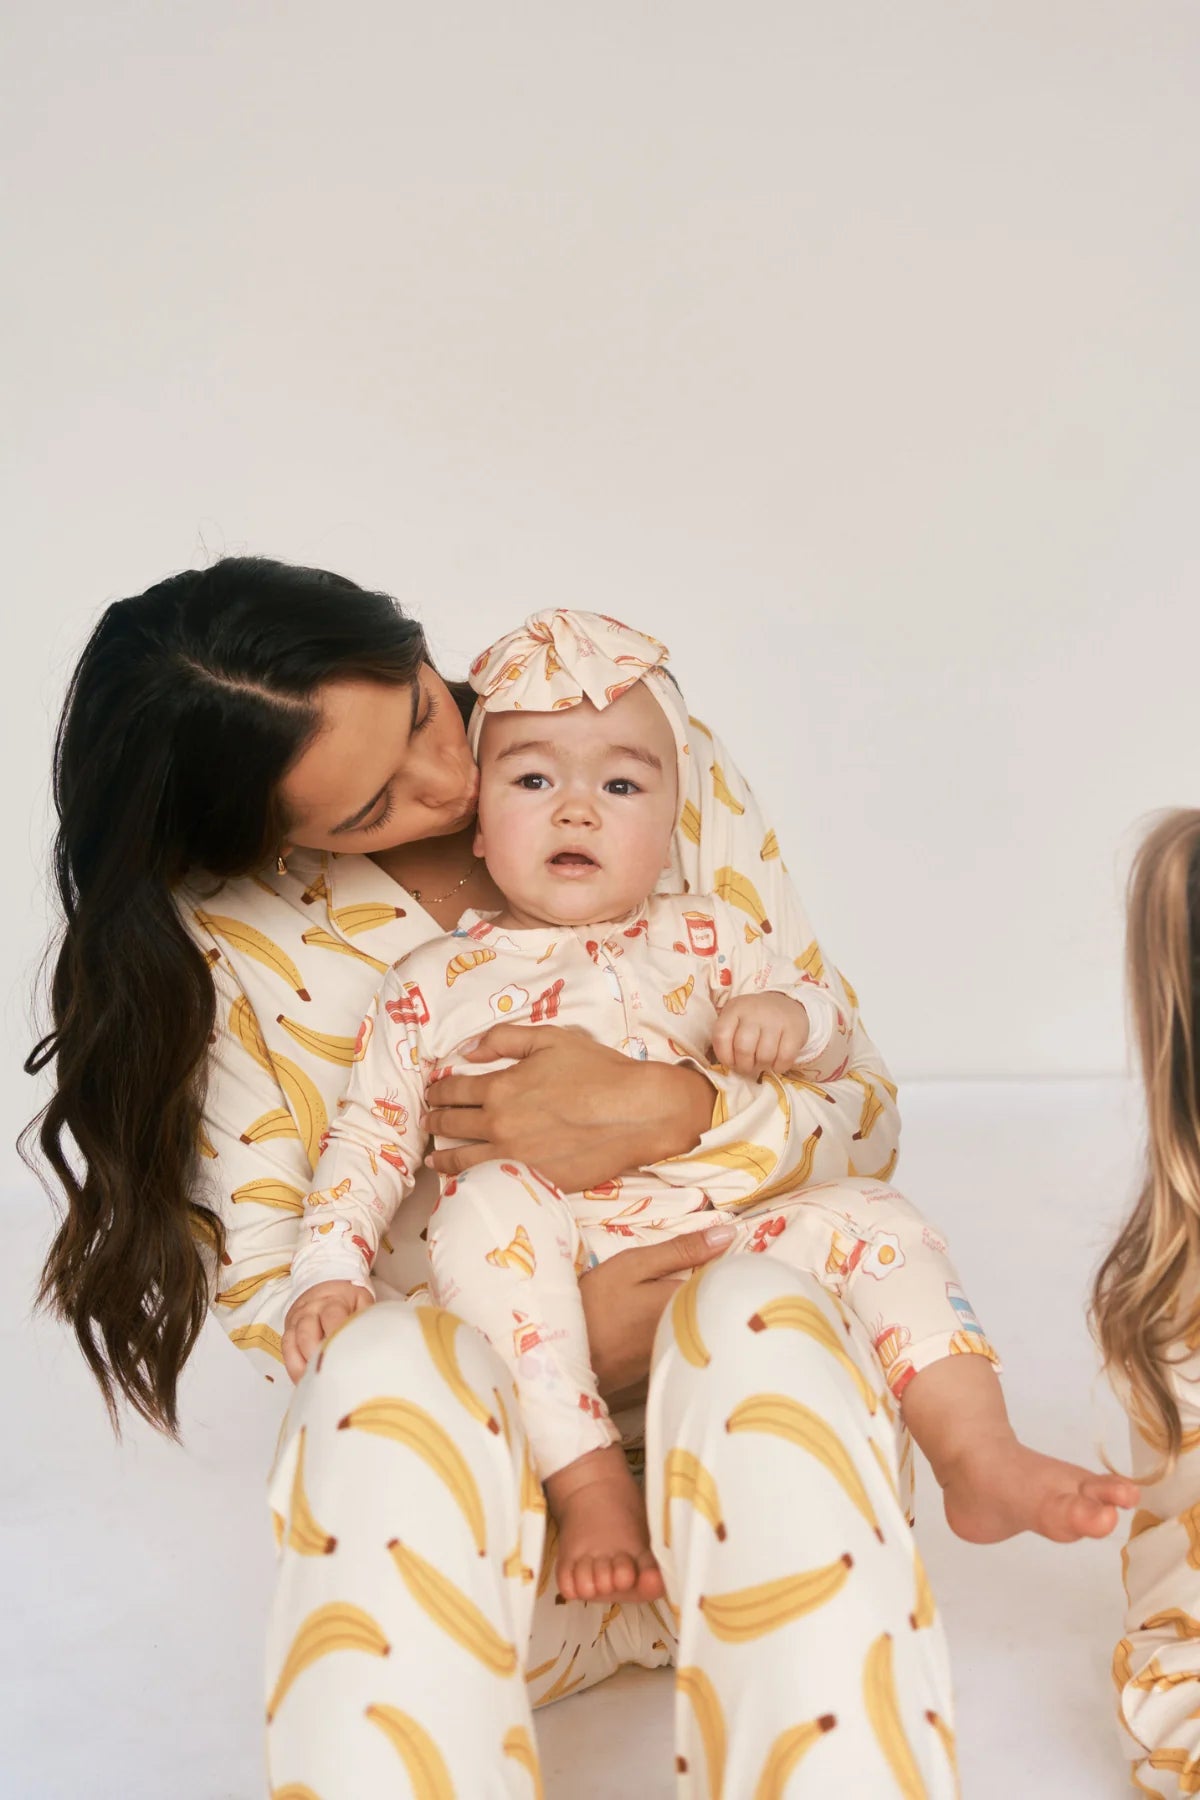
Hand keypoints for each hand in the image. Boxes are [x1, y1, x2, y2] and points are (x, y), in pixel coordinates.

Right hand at [282, 1280, 374, 1382]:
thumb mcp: (362, 1301)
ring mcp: (297, 1320)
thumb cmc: (348, 1298)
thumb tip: (374, 1342)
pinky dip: (293, 1366)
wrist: (326, 1283)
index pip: (331, 1317)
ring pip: (292, 1342)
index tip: (343, 1356)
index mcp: (332, 1301)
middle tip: (326, 1374)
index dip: (335, 1336)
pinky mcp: (288, 1329)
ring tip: (314, 1383)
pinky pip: (285, 1348)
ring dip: (301, 1365)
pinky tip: (303, 1380)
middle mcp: (310, 1310)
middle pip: (306, 1332)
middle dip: (314, 1355)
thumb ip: (364, 1319)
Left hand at [421, 1023, 714, 1188]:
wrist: (636, 1113)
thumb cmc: (598, 1071)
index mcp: (500, 1087)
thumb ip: (504, 1039)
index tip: (432, 1095)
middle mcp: (499, 1124)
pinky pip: (491, 1182)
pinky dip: (472, 1181)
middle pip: (452, 1125)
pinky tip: (467, 1180)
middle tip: (427, 1122)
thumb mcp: (550, 1039)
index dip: (438, 1092)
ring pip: (463, 1161)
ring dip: (443, 1158)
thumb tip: (469, 1051)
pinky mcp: (533, 1179)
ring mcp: (514, 1156)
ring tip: (434, 1159)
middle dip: (435, 1122)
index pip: (454, 1091)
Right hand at [579, 1222, 736, 1402]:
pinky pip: (686, 1336)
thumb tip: (728, 1233)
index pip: (726, 1279)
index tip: (723, 1246)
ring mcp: (680, 1350)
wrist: (567, 1355)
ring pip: (702, 1319)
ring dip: (699, 1303)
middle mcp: (693, 1330)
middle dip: (715, 1283)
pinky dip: (681, 1323)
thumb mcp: (634, 1265)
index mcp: (690, 1302)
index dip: (727, 1262)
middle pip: (717, 1301)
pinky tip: (657, 1318)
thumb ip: (681, 1250)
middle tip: (696, 1270)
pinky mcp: (666, 1363)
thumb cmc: (598, 1304)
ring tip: (671, 1292)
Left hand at [711, 993, 809, 1074]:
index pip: (721, 1036)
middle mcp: (754, 1012)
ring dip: (762, 1066)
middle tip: (748, 1067)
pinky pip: (784, 1058)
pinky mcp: (794, 1030)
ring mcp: (776, 1020)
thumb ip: (727, 1037)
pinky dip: (779, 1067)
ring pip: (764, 1056)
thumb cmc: (755, 1019)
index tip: (731, 1062)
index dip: (724, 1056)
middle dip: (743, 1066)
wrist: (786, 1004)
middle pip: (743, 1048)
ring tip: (762, 1062)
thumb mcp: (736, 1019)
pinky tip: (777, 1062)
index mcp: (735, 1008)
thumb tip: (726, 1065)